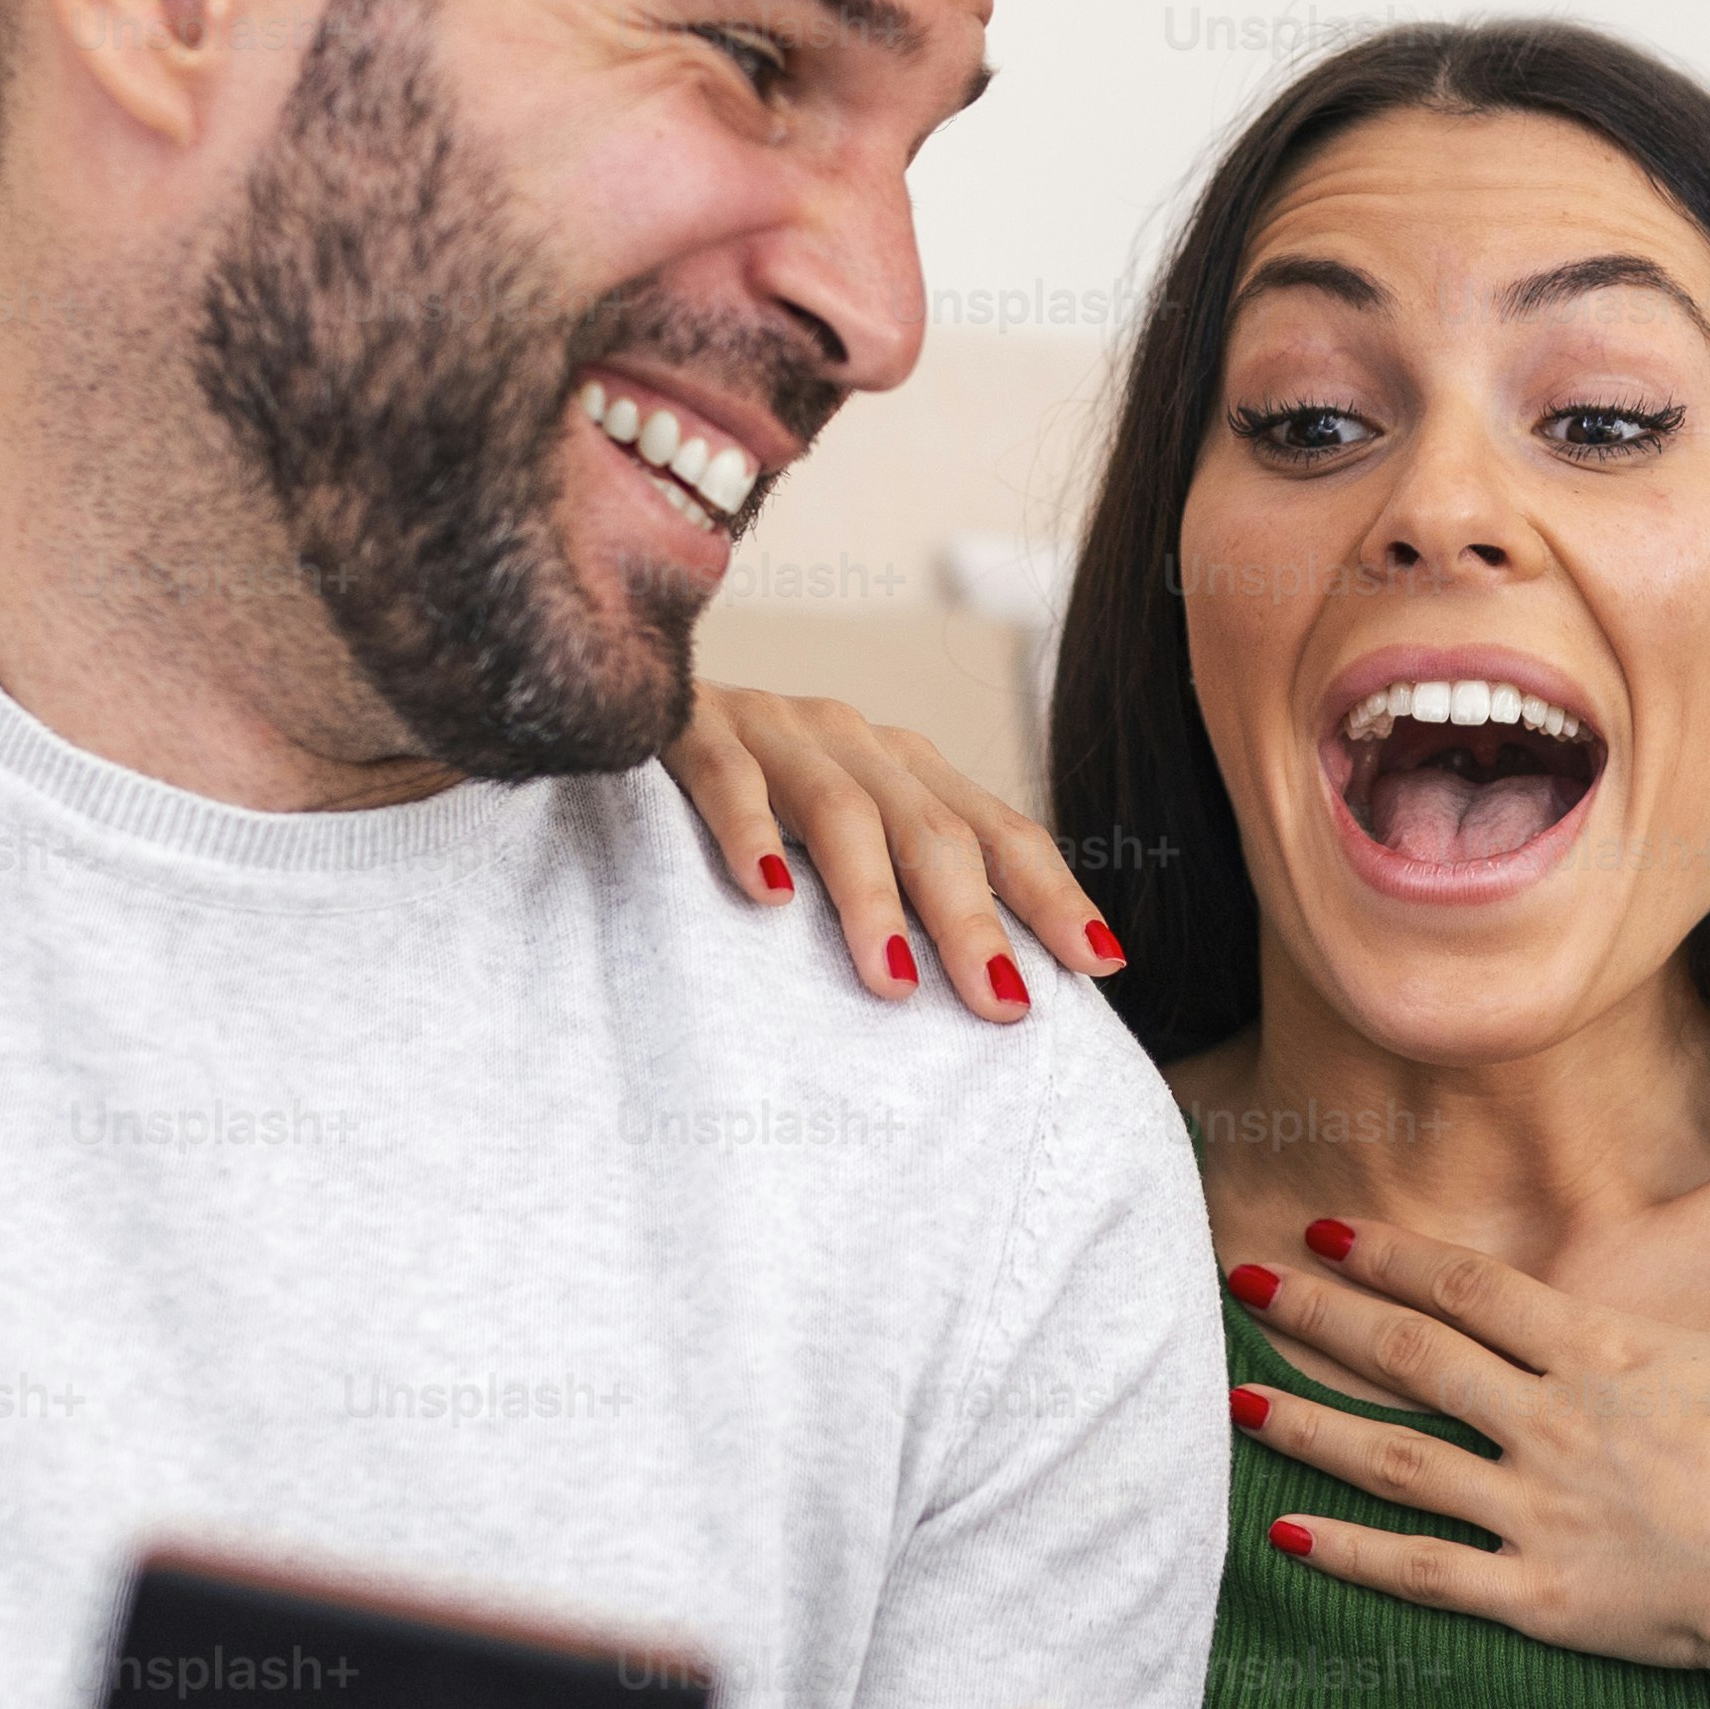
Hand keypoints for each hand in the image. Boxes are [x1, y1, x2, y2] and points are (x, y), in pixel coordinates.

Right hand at [659, 681, 1118, 1022]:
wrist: (610, 702)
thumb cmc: (737, 813)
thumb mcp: (834, 842)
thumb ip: (901, 891)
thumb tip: (987, 994)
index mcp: (903, 767)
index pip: (997, 830)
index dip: (1052, 893)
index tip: (1099, 964)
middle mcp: (853, 738)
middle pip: (933, 829)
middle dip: (973, 921)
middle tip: (1001, 1006)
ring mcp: (773, 727)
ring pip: (843, 810)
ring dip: (872, 899)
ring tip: (892, 983)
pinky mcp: (691, 728)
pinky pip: (728, 777)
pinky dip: (750, 834)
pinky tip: (765, 898)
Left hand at [1232, 1146, 1709, 1708]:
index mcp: (1609, 1355)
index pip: (1473, 1291)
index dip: (1393, 1256)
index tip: (1326, 1226)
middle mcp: (1555, 1424)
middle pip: (1412, 1357)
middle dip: (1321, 1312)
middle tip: (1243, 1277)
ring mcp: (1540, 1512)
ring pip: (1396, 1460)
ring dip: (1309, 1425)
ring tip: (1232, 1396)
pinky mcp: (1544, 1599)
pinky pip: (1426, 1573)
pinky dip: (1352, 1555)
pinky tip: (1286, 1532)